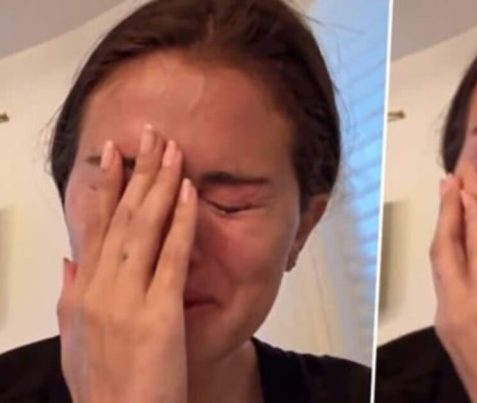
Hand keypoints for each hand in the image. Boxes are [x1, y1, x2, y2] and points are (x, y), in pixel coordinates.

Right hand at [57, 130, 197, 402]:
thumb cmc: (102, 386)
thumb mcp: (74, 339)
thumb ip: (71, 295)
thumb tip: (68, 258)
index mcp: (82, 291)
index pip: (94, 226)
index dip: (104, 186)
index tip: (111, 153)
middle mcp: (98, 288)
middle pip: (120, 217)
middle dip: (136, 172)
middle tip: (149, 134)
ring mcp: (126, 298)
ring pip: (143, 228)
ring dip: (159, 184)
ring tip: (171, 149)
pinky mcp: (157, 312)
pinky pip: (171, 256)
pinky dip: (180, 221)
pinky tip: (189, 192)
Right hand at [430, 175, 476, 402]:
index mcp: (452, 327)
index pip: (445, 273)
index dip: (445, 240)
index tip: (451, 216)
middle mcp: (449, 313)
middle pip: (439, 253)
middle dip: (442, 217)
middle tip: (447, 187)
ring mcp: (464, 308)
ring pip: (449, 248)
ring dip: (453, 212)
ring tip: (455, 186)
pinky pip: (476, 252)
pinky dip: (472, 222)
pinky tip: (474, 200)